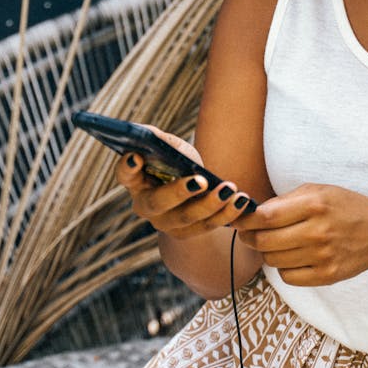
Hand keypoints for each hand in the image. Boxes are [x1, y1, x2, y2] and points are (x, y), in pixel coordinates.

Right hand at [114, 125, 250, 238]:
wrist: (195, 193)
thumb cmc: (180, 164)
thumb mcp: (173, 149)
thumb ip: (161, 140)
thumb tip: (148, 133)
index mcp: (136, 180)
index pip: (125, 174)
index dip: (127, 167)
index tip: (136, 156)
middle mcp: (146, 205)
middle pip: (158, 202)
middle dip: (178, 192)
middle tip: (201, 181)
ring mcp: (165, 223)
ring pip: (186, 218)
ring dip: (210, 204)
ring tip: (230, 190)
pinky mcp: (187, 234)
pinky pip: (207, 226)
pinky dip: (227, 214)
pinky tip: (242, 201)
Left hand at [233, 183, 367, 285]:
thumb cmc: (345, 208)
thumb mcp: (318, 191)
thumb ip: (285, 201)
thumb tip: (252, 213)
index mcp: (315, 204)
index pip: (266, 216)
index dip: (246, 220)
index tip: (238, 220)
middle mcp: (318, 231)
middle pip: (264, 241)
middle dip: (249, 238)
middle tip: (249, 234)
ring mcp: (322, 256)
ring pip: (272, 260)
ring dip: (267, 252)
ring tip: (276, 243)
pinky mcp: (326, 276)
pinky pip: (288, 277)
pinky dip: (283, 267)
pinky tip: (291, 257)